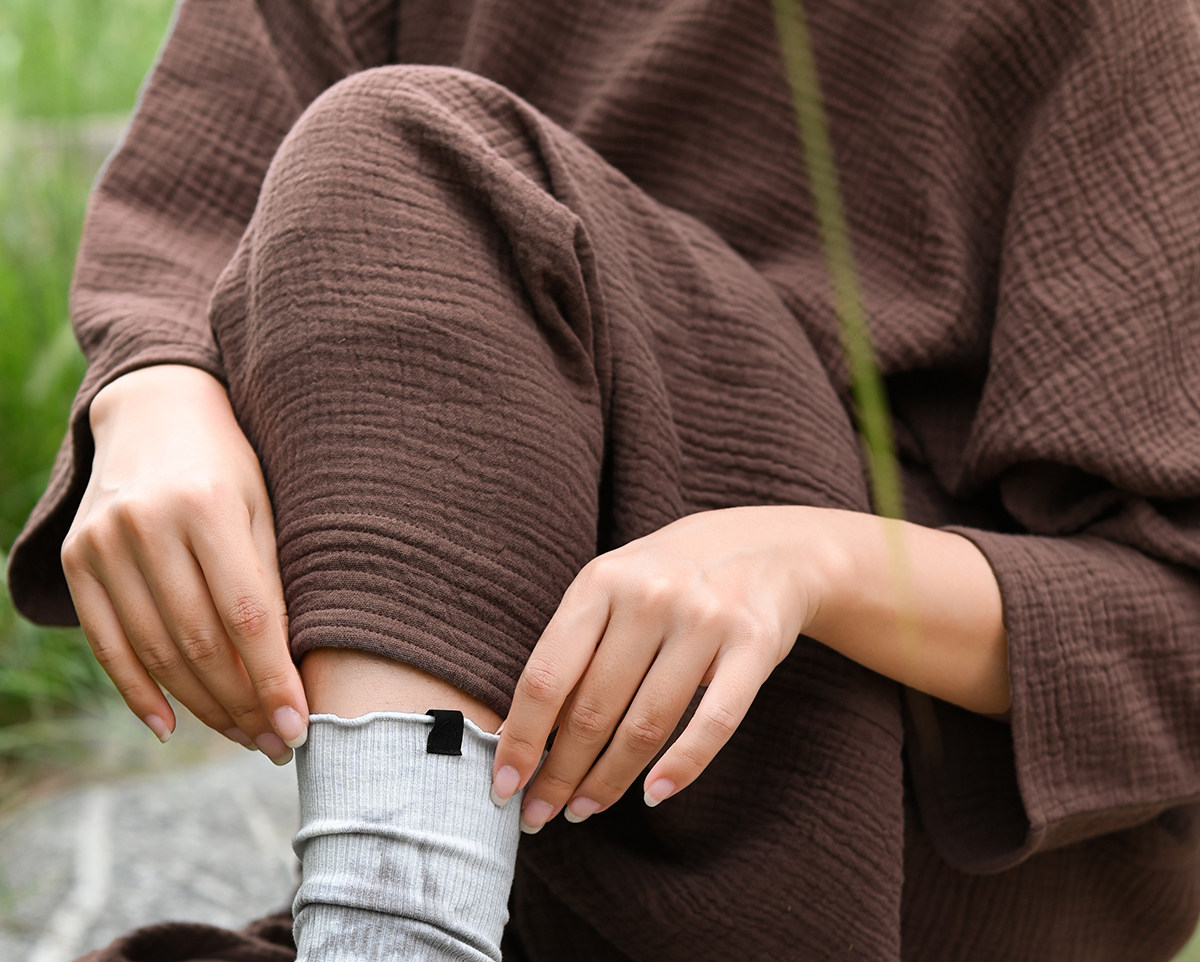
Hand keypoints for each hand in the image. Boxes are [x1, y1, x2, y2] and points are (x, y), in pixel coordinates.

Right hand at [60, 365, 307, 762]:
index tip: (299, 726)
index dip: (272, 679)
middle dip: (243, 703)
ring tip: (244, 737)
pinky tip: (172, 726)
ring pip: (156, 651)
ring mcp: (103, 542)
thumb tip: (292, 676)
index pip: (246, 615)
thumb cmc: (232, 465)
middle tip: (276, 743)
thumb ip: (273, 582)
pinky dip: (138, 692)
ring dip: (202, 706)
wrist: (155, 411)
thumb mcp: (265, 508)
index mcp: (209, 504)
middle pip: (199, 641)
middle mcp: (148, 523)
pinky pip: (107, 642)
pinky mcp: (77, 558)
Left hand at [490, 506, 831, 831]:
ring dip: (609, 781)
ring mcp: (706, 619)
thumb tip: (527, 737)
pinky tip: (654, 795)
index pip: (548, 676)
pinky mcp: (756, 644)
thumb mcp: (615, 587)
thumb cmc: (670, 578)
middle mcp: (650, 596)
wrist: (768, 548)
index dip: (521, 739)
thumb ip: (576, 645)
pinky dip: (682, 768)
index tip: (503, 784)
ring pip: (645, 726)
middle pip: (592, 709)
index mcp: (601, 580)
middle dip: (559, 774)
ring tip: (585, 808)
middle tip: (539, 814)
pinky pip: (713, 723)